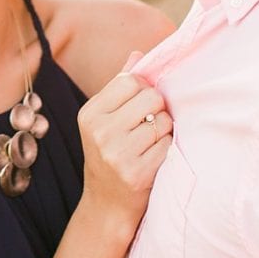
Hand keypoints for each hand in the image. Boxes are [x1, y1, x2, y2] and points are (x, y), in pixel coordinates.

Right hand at [77, 52, 172, 229]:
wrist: (106, 204)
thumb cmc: (109, 154)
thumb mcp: (104, 120)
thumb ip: (119, 87)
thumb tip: (138, 53)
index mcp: (89, 114)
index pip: (131, 81)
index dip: (144, 90)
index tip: (141, 105)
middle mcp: (100, 132)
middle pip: (151, 97)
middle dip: (158, 109)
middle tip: (149, 124)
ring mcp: (117, 154)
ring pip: (164, 121)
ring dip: (164, 131)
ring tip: (150, 143)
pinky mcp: (137, 173)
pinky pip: (169, 146)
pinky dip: (167, 150)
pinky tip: (154, 158)